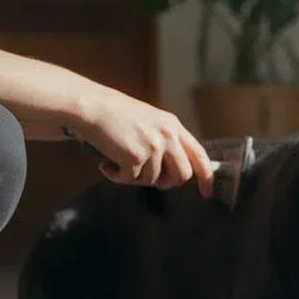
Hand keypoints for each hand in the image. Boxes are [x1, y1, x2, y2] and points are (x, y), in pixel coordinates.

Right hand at [69, 89, 214, 197]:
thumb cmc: (116, 115)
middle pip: (182, 175)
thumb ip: (166, 141)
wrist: (92, 106)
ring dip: (134, 177)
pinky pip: (129, 180)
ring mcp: (153, 147)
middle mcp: (168, 136)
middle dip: (167, 183)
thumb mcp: (152, 122)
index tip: (207, 192)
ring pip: (152, 180)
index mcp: (174, 127)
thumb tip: (173, 171)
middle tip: (149, 179)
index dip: (206, 176)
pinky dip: (116, 176)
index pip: (199, 155)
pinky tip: (107, 164)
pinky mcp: (135, 156)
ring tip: (118, 162)